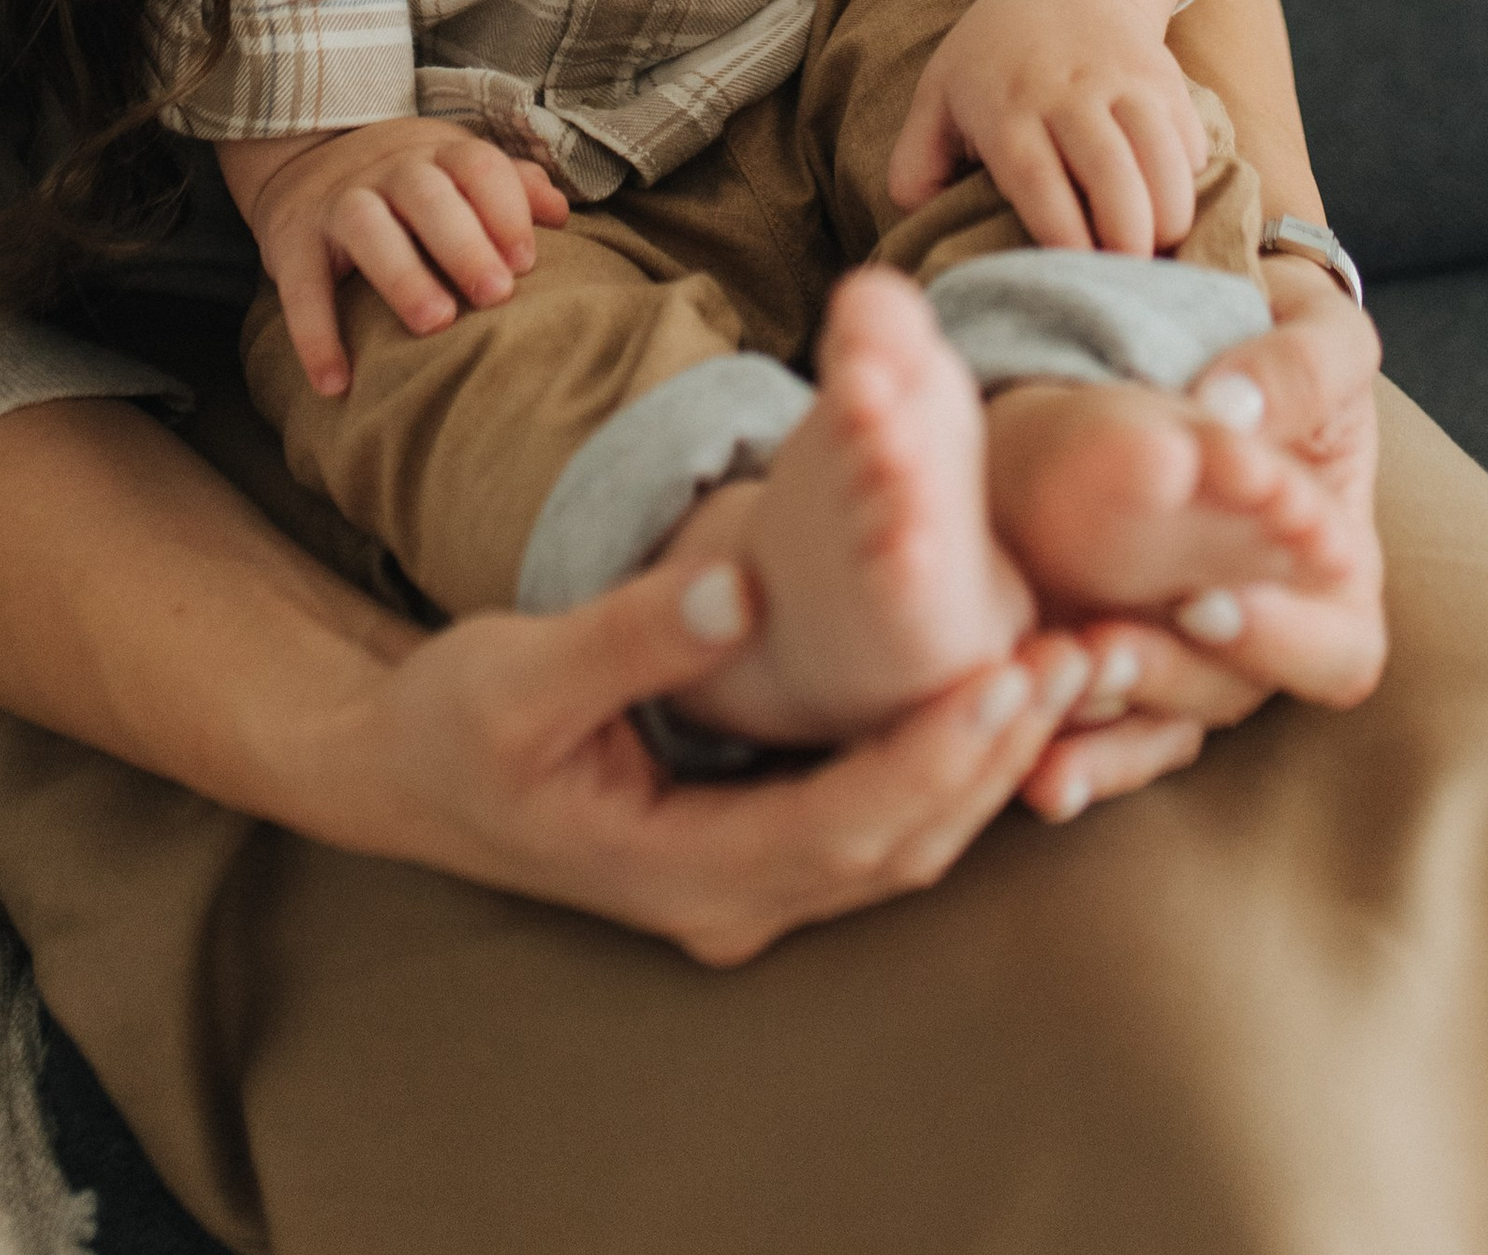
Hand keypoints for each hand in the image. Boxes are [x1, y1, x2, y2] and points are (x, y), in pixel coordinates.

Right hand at [220, 122, 569, 398]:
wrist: (305, 154)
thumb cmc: (409, 178)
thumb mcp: (455, 166)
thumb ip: (509, 187)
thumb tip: (560, 213)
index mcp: (438, 152)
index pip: (477, 166)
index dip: (505, 208)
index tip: (528, 261)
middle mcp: (389, 169)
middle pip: (428, 195)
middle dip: (464, 243)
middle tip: (496, 294)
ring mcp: (338, 201)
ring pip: (367, 226)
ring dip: (401, 274)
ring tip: (434, 324)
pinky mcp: (290, 240)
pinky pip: (299, 285)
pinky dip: (314, 334)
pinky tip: (336, 382)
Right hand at [307, 553, 1098, 965]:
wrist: (404, 774)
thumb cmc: (453, 722)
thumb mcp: (520, 669)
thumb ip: (634, 633)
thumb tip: (742, 585)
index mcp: (675, 869)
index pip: (842, 824)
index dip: (934, 753)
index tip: (1010, 672)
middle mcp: (727, 902)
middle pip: (897, 845)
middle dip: (993, 754)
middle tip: (1082, 656)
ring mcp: (744, 888)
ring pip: (899, 843)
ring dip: (985, 760)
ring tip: (1065, 662)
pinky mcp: (756, 850)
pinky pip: (874, 822)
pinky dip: (942, 763)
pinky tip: (994, 689)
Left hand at [887, 0, 1213, 254]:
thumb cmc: (991, 58)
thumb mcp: (936, 96)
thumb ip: (917, 162)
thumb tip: (919, 220)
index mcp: (1005, 108)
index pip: (1035, 176)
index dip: (1061, 230)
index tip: (1076, 269)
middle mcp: (1065, 91)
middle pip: (1106, 167)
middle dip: (1125, 231)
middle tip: (1130, 273)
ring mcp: (1120, 79)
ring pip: (1157, 148)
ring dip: (1168, 207)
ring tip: (1161, 245)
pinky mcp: (1162, 74)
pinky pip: (1187, 131)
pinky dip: (1189, 173)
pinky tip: (1174, 202)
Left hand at [1014, 285, 1386, 817]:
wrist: (1204, 324)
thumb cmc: (1285, 345)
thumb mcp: (1317, 333)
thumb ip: (1301, 369)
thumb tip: (1237, 411)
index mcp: (1333, 577)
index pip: (1334, 651)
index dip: (1279, 643)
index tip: (1205, 601)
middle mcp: (1260, 632)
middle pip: (1227, 697)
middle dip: (1162, 680)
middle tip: (1100, 650)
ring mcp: (1180, 646)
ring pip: (1152, 722)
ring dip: (1098, 723)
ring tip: (1042, 687)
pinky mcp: (1107, 640)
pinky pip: (1090, 714)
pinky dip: (1058, 738)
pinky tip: (1019, 755)